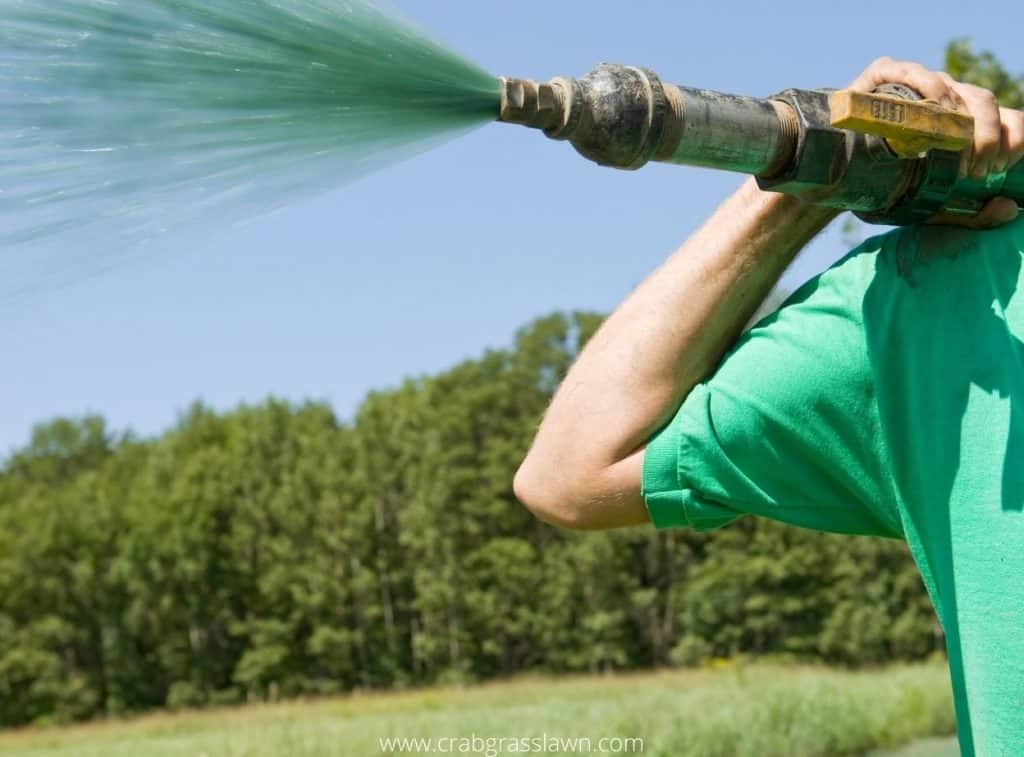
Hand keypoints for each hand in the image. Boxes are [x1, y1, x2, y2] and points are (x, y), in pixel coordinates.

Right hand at [850, 57, 1023, 227]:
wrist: (829, 178)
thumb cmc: (882, 187)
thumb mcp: (931, 208)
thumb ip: (971, 215)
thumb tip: (1009, 209)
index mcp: (961, 120)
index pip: (1002, 116)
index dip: (1010, 136)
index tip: (998, 168)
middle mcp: (943, 98)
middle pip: (982, 101)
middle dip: (987, 136)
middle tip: (975, 171)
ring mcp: (914, 84)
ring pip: (951, 88)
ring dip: (957, 120)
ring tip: (949, 151)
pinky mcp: (882, 77)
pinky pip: (910, 72)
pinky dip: (925, 88)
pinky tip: (929, 111)